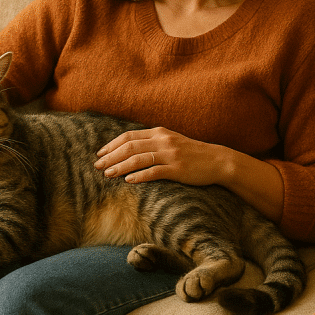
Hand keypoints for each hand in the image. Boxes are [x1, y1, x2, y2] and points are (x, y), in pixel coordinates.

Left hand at [94, 127, 227, 186]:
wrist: (217, 160)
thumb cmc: (191, 153)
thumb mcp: (170, 141)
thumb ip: (152, 142)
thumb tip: (129, 149)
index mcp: (159, 133)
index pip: (129, 136)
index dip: (112, 145)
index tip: (100, 154)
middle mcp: (163, 141)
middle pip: (130, 147)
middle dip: (111, 156)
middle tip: (97, 166)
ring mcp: (170, 154)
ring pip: (139, 159)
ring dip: (120, 166)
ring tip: (107, 174)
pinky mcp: (177, 169)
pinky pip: (155, 172)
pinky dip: (140, 176)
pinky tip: (128, 181)